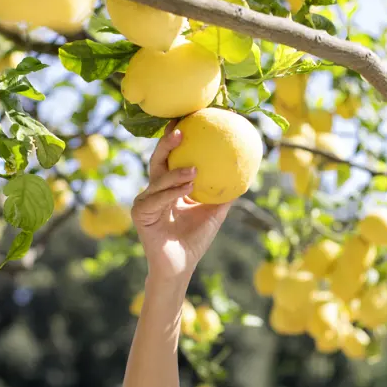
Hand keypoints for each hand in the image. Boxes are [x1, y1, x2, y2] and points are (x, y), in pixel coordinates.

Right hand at [131, 120, 232, 279]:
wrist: (180, 266)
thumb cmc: (196, 239)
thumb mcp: (214, 211)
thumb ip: (225, 192)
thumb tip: (246, 172)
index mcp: (169, 187)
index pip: (171, 158)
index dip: (176, 139)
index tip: (187, 120)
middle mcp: (154, 190)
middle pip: (158, 160)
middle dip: (167, 144)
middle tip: (181, 130)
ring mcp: (145, 201)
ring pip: (158, 180)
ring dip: (176, 173)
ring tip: (194, 169)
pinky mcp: (140, 214)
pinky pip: (156, 200)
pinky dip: (171, 193)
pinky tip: (187, 186)